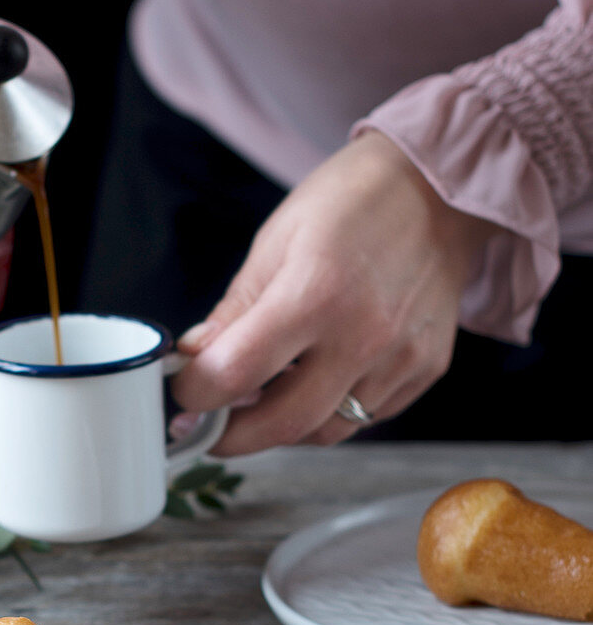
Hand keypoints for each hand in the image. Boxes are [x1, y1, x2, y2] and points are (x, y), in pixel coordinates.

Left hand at [170, 130, 497, 455]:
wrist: (440, 188)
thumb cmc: (349, 205)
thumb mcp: (274, 244)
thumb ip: (234, 312)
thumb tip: (196, 361)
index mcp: (316, 293)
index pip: (236, 373)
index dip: (196, 394)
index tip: (183, 393)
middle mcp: (364, 335)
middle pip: (283, 424)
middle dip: (231, 436)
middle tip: (208, 426)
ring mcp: (401, 359)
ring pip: (325, 431)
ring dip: (281, 429)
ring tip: (260, 402)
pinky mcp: (425, 370)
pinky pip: (364, 417)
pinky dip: (327, 412)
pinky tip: (312, 383)